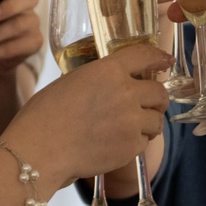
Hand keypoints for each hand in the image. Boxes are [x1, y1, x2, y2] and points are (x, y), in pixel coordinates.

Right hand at [0, 39, 168, 182]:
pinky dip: (135, 143)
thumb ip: (96, 79)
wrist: (40, 150)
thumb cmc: (43, 115)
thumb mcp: (69, 82)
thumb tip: (107, 83)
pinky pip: (144, 142)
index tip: (166, 61)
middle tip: (149, 104)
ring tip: (133, 128)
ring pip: (156, 120)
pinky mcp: (131, 147)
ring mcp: (131, 121)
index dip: (158, 57)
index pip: (145, 55)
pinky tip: (117, 144)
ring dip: (148, 122)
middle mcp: (126, 92)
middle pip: (159, 92)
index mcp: (108, 70)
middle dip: (157, 98)